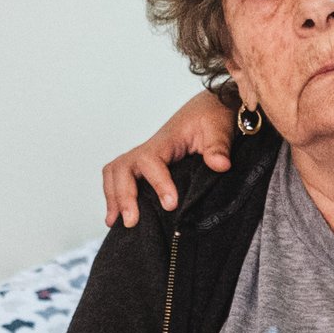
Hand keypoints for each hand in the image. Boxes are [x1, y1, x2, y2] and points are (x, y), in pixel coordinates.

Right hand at [103, 91, 237, 227]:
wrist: (209, 110)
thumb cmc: (212, 118)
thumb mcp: (219, 129)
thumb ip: (218, 147)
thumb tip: (220, 165)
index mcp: (166, 141)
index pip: (150, 160)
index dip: (158, 182)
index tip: (171, 204)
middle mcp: (149, 148)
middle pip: (122, 168)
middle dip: (124, 195)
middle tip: (132, 221)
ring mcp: (145, 156)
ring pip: (116, 173)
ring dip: (113, 197)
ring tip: (115, 222)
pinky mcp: (146, 165)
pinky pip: (121, 177)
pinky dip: (114, 195)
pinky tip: (116, 217)